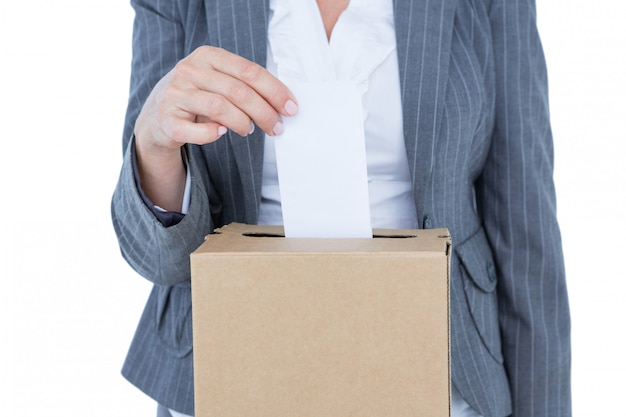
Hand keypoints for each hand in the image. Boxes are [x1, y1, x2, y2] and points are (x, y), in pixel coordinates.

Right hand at [136, 45, 297, 149]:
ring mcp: (176, 94)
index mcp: (207, 56)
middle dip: (264, 112)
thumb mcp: (217, 82)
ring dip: (243, 122)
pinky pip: (197, 129)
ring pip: (220, 107)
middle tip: (277, 127)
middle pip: (238, 91)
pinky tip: (221, 133)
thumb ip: (244, 86)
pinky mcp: (166, 119)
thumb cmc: (197, 98)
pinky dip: (213, 134)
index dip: (274, 91)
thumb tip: (282, 104)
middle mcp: (189, 70)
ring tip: (250, 130)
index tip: (291, 108)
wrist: (156, 117)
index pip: (249, 71)